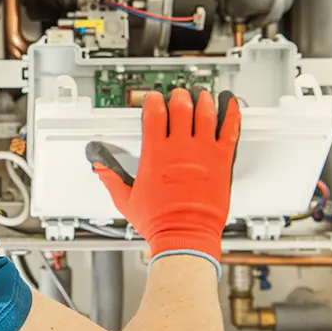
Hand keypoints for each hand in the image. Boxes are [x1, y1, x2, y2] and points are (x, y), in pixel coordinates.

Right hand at [85, 89, 240, 272]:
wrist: (185, 236)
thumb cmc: (159, 222)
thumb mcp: (126, 200)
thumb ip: (111, 179)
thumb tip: (100, 168)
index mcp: (156, 154)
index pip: (154, 114)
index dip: (153, 101)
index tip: (153, 99)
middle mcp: (180, 149)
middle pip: (181, 108)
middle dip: (178, 97)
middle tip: (178, 95)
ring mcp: (203, 153)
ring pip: (205, 114)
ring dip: (202, 100)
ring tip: (201, 95)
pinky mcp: (222, 162)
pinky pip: (230, 131)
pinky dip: (231, 115)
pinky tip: (231, 105)